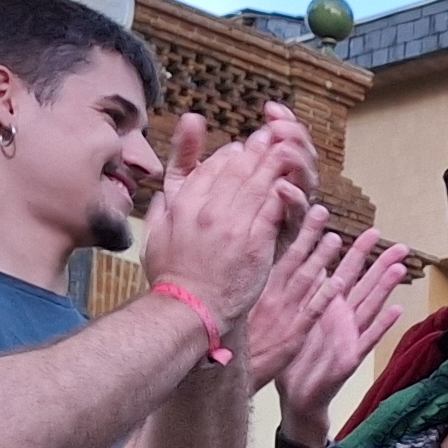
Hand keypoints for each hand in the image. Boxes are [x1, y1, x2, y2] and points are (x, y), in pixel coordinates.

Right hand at [145, 108, 313, 327]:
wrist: (190, 309)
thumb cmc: (171, 278)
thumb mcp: (154, 237)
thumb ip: (160, 211)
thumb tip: (163, 196)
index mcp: (184, 204)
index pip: (210, 169)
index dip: (229, 156)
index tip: (241, 148)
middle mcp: (208, 209)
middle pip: (237, 170)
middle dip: (255, 150)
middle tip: (270, 137)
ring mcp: (233, 225)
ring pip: (257, 185)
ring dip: (273, 164)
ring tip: (286, 149)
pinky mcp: (255, 243)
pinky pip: (273, 210)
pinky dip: (283, 193)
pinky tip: (293, 182)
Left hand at [245, 225, 411, 432]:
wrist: (296, 395)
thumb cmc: (295, 357)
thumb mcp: (295, 317)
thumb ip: (304, 291)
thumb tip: (309, 261)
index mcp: (329, 305)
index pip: (346, 272)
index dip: (358, 252)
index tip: (372, 231)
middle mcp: (344, 318)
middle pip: (365, 285)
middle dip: (381, 264)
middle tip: (398, 244)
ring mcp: (350, 337)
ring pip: (371, 306)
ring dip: (385, 287)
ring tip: (399, 268)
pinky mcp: (351, 357)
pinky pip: (369, 338)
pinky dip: (383, 324)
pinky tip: (398, 310)